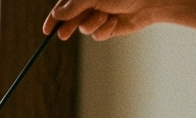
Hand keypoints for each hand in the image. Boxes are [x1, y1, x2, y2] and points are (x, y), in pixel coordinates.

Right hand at [43, 0, 159, 40]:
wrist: (148, 2)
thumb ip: (73, 6)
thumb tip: (57, 14)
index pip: (63, 7)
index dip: (54, 18)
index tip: (46, 30)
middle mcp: (90, 6)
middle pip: (71, 21)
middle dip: (69, 27)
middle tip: (63, 35)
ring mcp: (98, 17)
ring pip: (85, 29)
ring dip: (94, 24)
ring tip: (107, 15)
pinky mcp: (108, 29)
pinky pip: (97, 36)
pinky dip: (105, 30)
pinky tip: (115, 21)